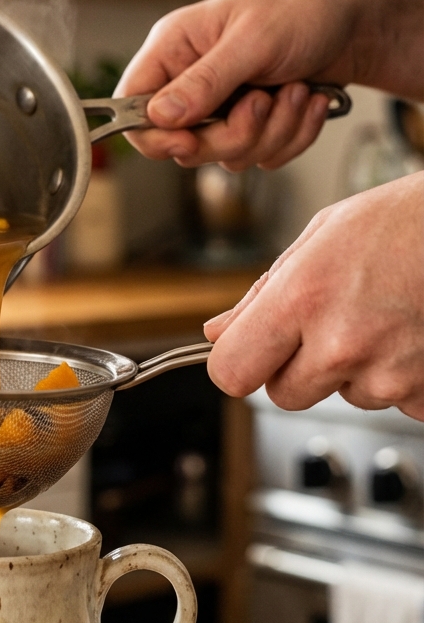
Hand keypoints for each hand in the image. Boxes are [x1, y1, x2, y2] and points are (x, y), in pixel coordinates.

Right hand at [115, 0, 423, 170]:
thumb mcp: (253, 41)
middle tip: (263, 101)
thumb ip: (205, 81)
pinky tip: (307, 101)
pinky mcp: (252, 126)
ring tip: (297, 90)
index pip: (132, 105)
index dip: (154, 134)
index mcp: (174, 49)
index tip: (189, 141)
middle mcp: (191, 82)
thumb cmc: (303, 12)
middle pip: (182, 145)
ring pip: (226, 157)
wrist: (356, 23)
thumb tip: (160, 116)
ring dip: (272, 131)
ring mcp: (221, 108)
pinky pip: (261, 158)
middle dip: (233, 134)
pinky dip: (293, 135)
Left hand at [203, 173, 423, 419]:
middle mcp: (342, 344)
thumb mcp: (321, 236)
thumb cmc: (405, 221)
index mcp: (304, 299)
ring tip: (382, 315)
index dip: (238, 362)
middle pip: (283, 394)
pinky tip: (409, 333)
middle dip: (296, 367)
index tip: (247, 352)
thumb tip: (218, 332)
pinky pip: (392, 401)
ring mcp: (388, 376)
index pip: (232, 372)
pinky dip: (399, 376)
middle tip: (330, 323)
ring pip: (341, 396)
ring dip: (354, 368)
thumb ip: (263, 293)